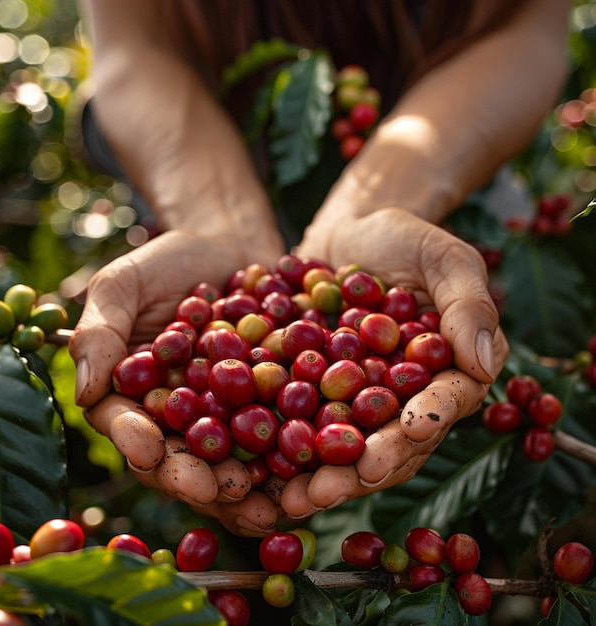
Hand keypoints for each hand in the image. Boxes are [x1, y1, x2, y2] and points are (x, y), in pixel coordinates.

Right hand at [69, 230, 281, 536]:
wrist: (230, 245)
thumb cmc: (167, 262)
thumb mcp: (124, 284)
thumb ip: (100, 331)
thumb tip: (84, 390)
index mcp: (133, 394)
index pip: (127, 426)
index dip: (136, 442)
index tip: (150, 451)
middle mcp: (176, 415)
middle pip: (180, 457)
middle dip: (195, 478)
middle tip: (216, 490)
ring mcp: (223, 415)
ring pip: (228, 461)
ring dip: (245, 489)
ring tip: (266, 505)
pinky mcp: (267, 406)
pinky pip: (275, 437)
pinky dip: (287, 459)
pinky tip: (303, 475)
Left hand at [282, 206, 508, 516]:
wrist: (345, 232)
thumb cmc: (402, 237)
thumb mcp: (443, 256)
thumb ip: (468, 303)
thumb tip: (488, 365)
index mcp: (447, 370)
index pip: (446, 402)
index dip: (430, 418)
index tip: (408, 429)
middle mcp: (406, 395)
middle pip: (393, 440)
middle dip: (366, 465)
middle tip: (337, 487)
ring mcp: (359, 398)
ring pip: (347, 444)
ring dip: (322, 473)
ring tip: (295, 497)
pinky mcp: (317, 392)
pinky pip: (304, 422)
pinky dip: (285, 445)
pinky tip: (262, 468)